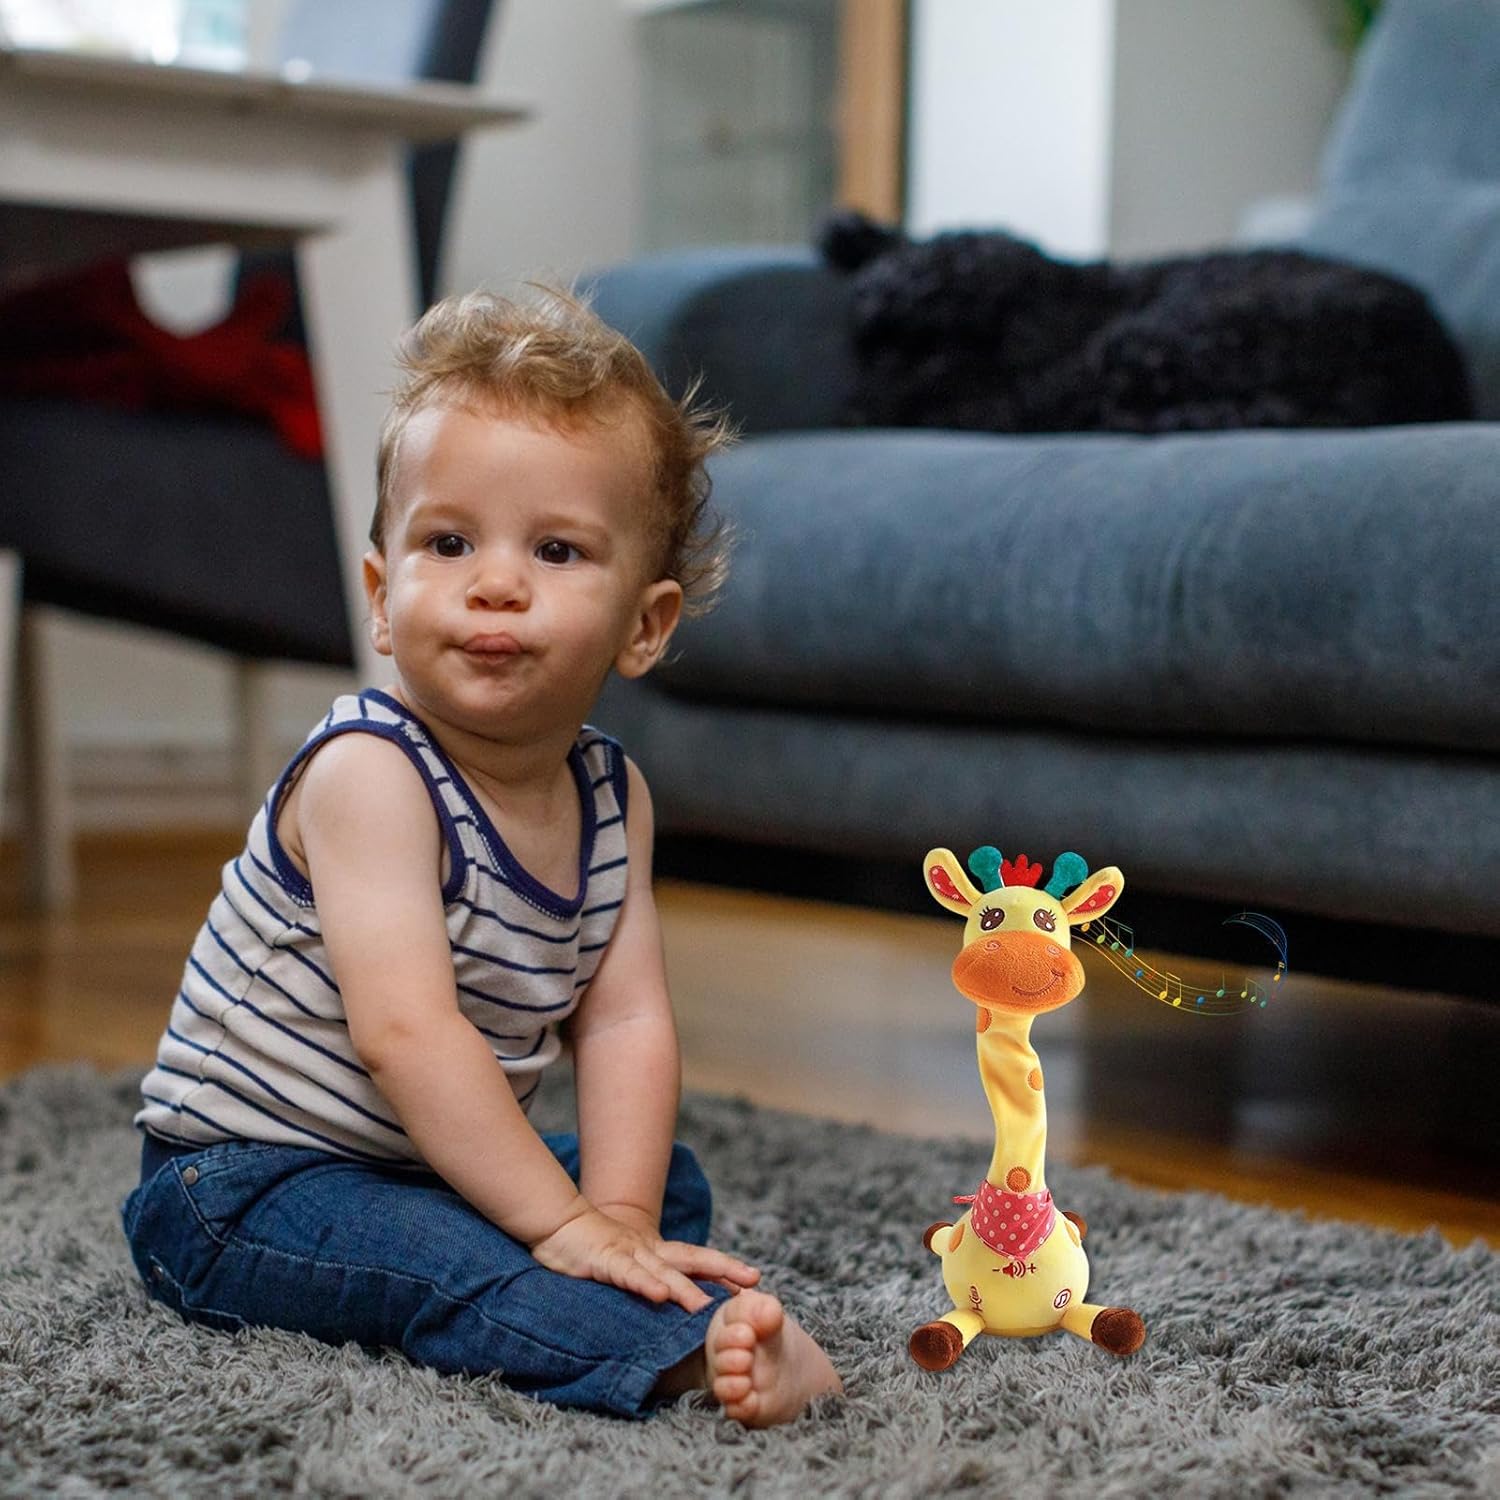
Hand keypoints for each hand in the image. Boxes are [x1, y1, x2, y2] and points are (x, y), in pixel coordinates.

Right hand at [530, 1206, 758, 1311]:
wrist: (557, 1221)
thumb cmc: (589, 1246)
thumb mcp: (624, 1261)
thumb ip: (646, 1276)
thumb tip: (669, 1298)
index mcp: (653, 1251)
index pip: (694, 1258)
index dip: (722, 1267)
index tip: (751, 1280)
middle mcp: (647, 1249)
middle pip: (691, 1258)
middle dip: (723, 1268)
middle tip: (753, 1280)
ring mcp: (627, 1253)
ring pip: (663, 1271)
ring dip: (687, 1288)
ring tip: (709, 1307)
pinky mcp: (604, 1260)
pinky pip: (627, 1274)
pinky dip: (645, 1284)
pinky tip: (660, 1295)